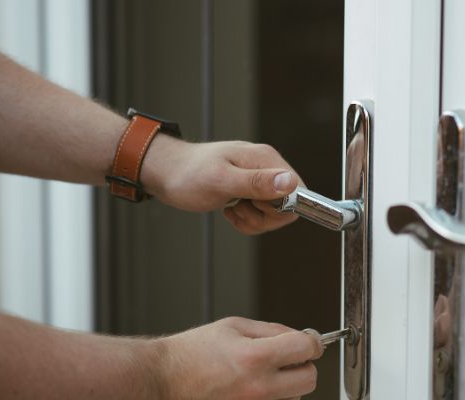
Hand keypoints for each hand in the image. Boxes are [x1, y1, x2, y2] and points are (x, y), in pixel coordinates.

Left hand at [141, 136, 302, 234]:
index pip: (298, 191)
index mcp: (266, 159)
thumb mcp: (221, 181)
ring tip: (232, 208)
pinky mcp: (250, 190)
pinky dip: (246, 220)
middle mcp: (266, 167)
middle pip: (288, 205)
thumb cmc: (188, 175)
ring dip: (253, 220)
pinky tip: (230, 211)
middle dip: (264, 217)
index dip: (280, 208)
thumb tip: (290, 183)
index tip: (255, 206)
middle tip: (239, 208)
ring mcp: (259, 179)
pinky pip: (261, 215)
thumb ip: (256, 182)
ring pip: (274, 214)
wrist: (167, 173)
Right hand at [152, 317, 322, 399]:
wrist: (164, 380)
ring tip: (260, 374)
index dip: (311, 342)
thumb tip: (300, 337)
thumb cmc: (192, 353)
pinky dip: (273, 397)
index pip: (306, 349)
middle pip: (310, 379)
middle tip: (287, 358)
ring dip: (287, 384)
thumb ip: (272, 330)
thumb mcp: (233, 327)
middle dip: (302, 365)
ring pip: (295, 397)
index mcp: (254, 357)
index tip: (308, 342)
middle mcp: (258, 387)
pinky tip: (253, 387)